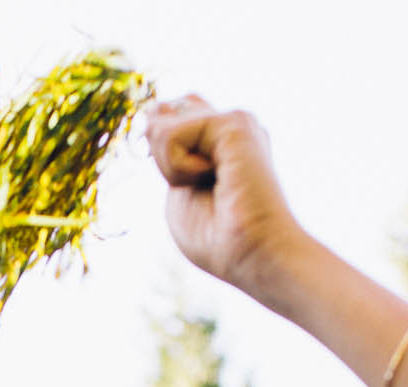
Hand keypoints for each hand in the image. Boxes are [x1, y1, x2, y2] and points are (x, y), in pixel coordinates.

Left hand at [145, 95, 306, 293]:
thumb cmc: (218, 239)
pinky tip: (214, 180)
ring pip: (161, 125)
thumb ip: (163, 154)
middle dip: (161, 156)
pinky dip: (179, 169)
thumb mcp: (176, 194)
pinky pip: (170, 135)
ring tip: (212, 187)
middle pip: (162, 113)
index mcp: (219, 143)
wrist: (252, 254)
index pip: (171, 113)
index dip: (159, 141)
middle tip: (200, 188)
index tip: (188, 182)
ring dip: (171, 169)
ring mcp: (234, 120)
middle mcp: (229, 125)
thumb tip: (154, 111)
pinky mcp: (233, 122)